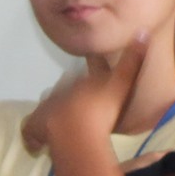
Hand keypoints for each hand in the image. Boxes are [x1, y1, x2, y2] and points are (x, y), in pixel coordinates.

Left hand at [21, 33, 150, 153]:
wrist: (76, 129)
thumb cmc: (101, 107)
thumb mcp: (122, 83)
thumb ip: (132, 61)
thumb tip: (143, 30)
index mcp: (78, 79)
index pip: (79, 76)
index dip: (84, 82)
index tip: (89, 89)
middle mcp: (60, 90)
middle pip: (62, 89)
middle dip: (67, 96)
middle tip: (77, 109)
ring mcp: (46, 108)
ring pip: (47, 107)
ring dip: (52, 113)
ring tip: (59, 124)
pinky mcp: (35, 126)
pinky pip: (31, 131)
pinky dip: (33, 137)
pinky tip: (37, 145)